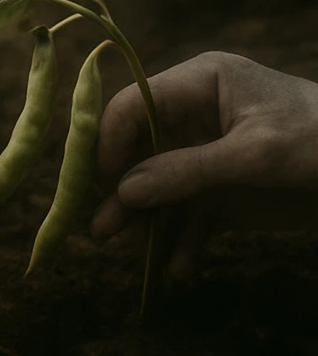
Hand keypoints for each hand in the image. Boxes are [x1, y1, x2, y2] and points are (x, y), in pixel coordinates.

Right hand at [92, 51, 317, 277]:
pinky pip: (184, 218)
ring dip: (145, 224)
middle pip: (134, 153)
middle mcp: (190, 118)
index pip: (131, 107)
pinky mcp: (216, 193)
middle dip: (121, 193)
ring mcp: (201, 157)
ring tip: (142, 255)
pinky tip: (181, 270)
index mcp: (198, 85)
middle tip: (104, 231)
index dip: (109, 143)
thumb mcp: (256, 154)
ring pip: (153, 190)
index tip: (100, 185)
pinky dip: (180, 244)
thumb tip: (123, 191)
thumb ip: (188, 171)